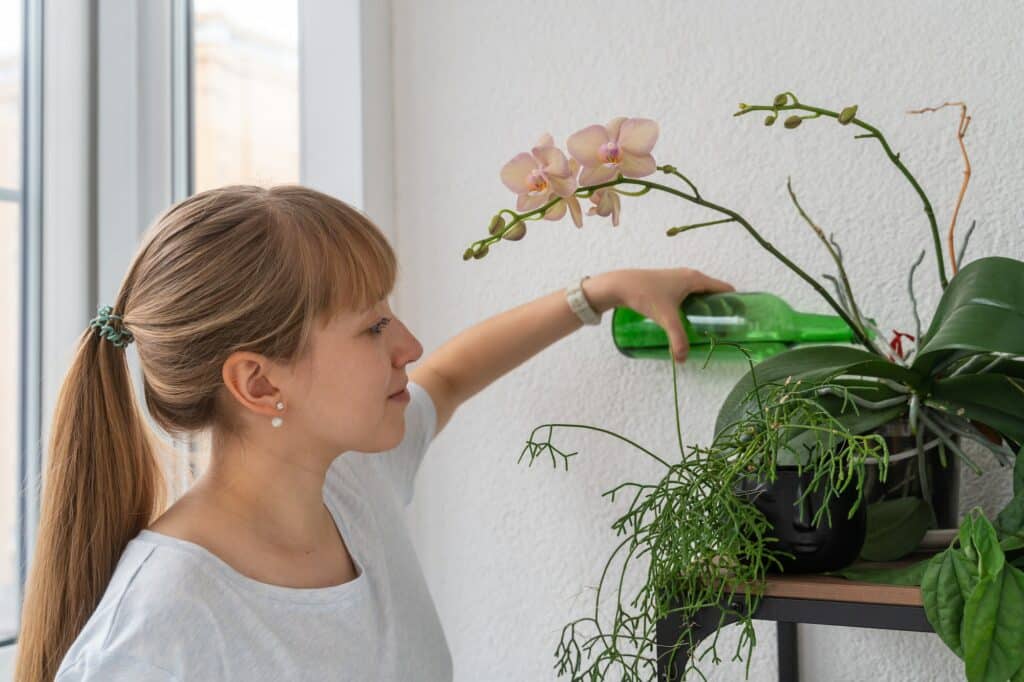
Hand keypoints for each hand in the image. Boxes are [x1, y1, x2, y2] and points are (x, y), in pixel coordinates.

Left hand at [609, 267, 734, 362]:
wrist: (619, 285)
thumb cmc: (644, 295)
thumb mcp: (665, 318)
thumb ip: (677, 339)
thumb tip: (683, 359)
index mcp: (696, 279)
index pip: (725, 289)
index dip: (734, 304)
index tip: (738, 321)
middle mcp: (689, 276)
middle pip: (713, 293)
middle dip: (720, 310)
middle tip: (723, 330)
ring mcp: (678, 279)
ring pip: (699, 295)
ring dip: (705, 310)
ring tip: (707, 329)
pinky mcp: (667, 285)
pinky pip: (688, 296)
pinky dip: (692, 307)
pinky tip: (687, 322)